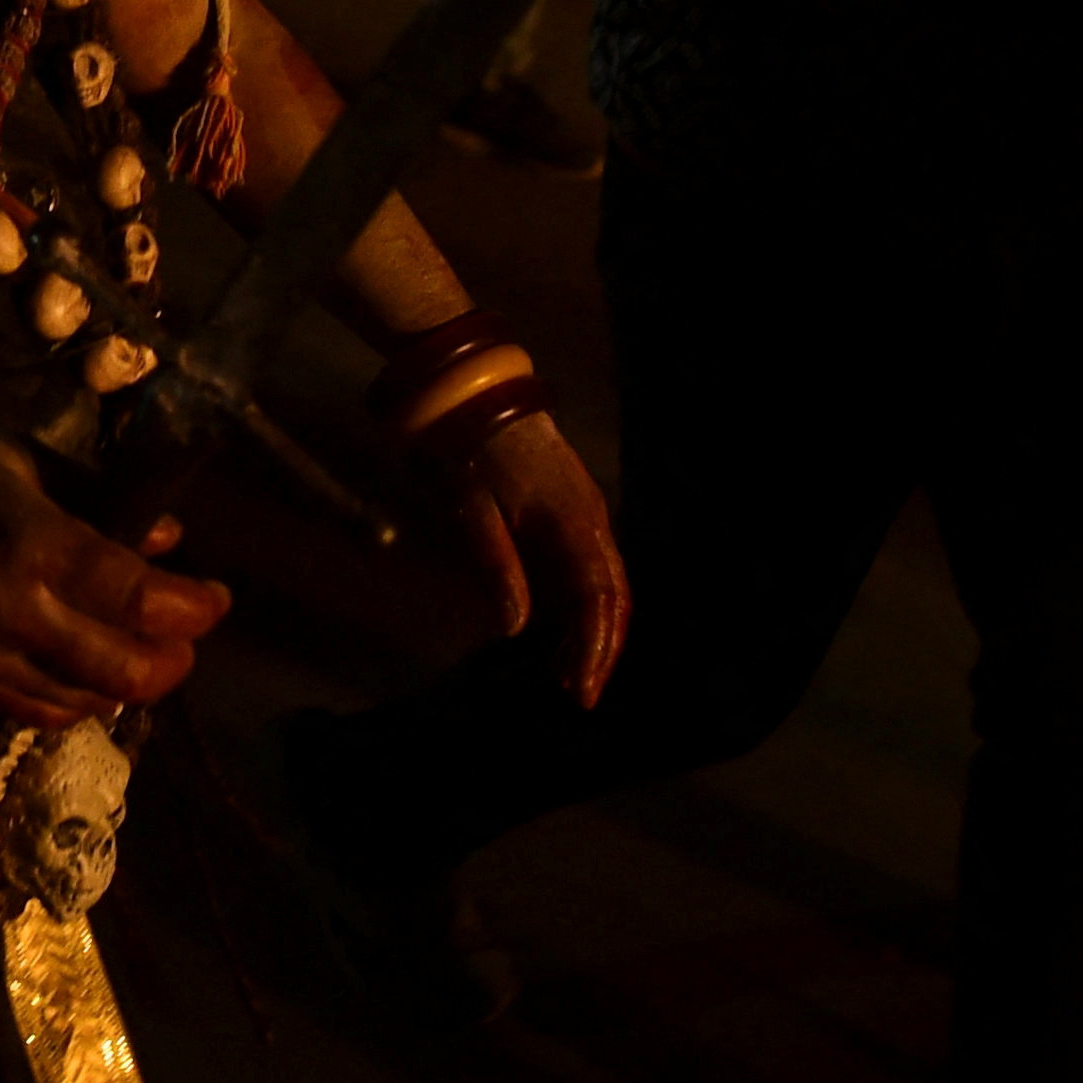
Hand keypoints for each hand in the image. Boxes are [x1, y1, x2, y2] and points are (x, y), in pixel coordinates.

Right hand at [0, 426, 226, 726]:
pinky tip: (97, 675)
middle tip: (189, 634)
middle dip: (172, 658)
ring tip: (148, 653)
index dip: (190, 607)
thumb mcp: (28, 465)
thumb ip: (102, 505)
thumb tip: (167, 543)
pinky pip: (42, 714)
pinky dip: (83, 701)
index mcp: (29, 542)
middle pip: (121, 667)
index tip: (217, 599)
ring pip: (87, 700)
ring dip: (132, 683)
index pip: (134, 596)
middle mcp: (9, 611)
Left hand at [448, 411, 627, 704]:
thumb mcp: (470, 506)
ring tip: (567, 674)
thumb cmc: (467, 447)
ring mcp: (586, 512)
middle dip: (601, 649)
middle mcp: (590, 518)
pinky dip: (584, 604)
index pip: (597, 599)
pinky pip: (591, 566)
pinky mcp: (573, 509)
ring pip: (607, 583)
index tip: (579, 690)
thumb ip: (497, 564)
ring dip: (594, 630)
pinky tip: (561, 630)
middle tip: (578, 694)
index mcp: (571, 520)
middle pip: (614, 597)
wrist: (475, 389)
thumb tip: (515, 628)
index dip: (592, 648)